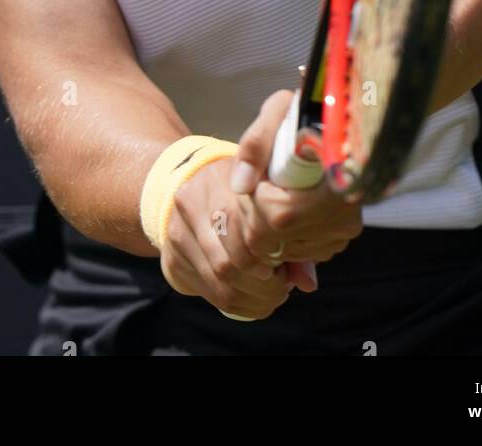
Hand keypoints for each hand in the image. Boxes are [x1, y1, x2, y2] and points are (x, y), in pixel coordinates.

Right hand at [160, 155, 299, 319]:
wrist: (191, 189)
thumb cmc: (243, 194)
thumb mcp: (265, 199)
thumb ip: (288, 235)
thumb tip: (308, 283)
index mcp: (220, 177)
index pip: (241, 223)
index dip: (267, 253)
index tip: (285, 264)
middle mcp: (192, 201)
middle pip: (229, 259)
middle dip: (263, 283)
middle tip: (283, 286)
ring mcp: (178, 230)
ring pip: (220, 279)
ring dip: (252, 297)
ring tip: (273, 294)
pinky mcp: (173, 257)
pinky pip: (209, 292)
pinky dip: (238, 304)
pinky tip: (255, 300)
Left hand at [230, 90, 363, 266]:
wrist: (343, 122)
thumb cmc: (309, 112)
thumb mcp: (279, 111)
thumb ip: (256, 144)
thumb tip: (240, 185)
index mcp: (334, 184)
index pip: (276, 216)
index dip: (255, 197)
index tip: (260, 175)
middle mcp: (343, 217)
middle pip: (273, 238)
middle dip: (256, 213)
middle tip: (262, 183)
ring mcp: (341, 234)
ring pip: (281, 250)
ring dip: (267, 225)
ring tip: (277, 190)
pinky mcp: (338, 240)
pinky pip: (295, 252)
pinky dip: (283, 234)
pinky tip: (289, 204)